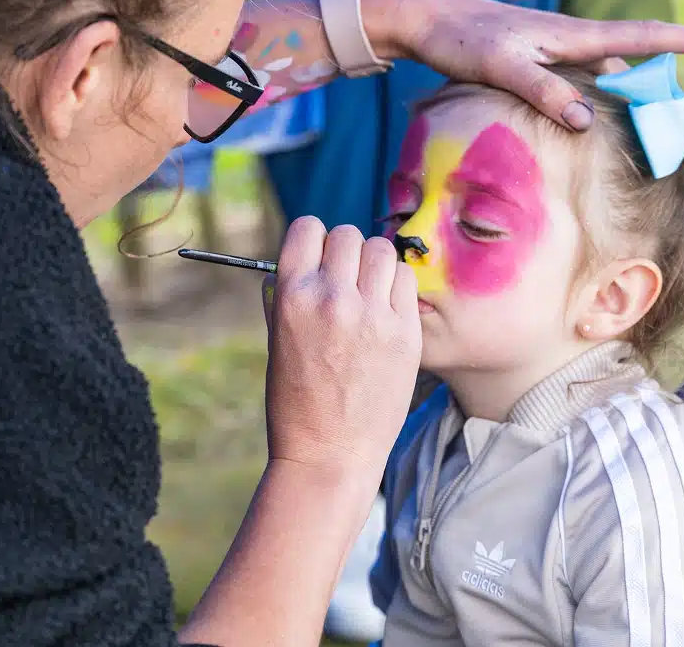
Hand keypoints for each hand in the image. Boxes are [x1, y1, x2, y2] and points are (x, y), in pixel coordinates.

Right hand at [263, 218, 420, 485]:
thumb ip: (289, 293)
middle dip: (344, 250)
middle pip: (347, 234)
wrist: (329, 455)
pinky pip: (406, 279)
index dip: (313, 239)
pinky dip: (396, 285)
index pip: (307, 228)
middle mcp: (332, 298)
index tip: (318, 256)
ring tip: (368, 290)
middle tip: (345, 278)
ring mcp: (373, 315)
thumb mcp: (277, 339)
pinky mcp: (406, 332)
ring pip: (381, 249)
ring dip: (373, 262)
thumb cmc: (296, 401)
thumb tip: (306, 257)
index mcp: (292, 297)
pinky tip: (387, 307)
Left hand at [368, 0, 683, 130]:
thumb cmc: (461, 39)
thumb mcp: (502, 67)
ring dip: (626, 91)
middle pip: (630, 58)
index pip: (642, 35)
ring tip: (644, 124)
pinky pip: (578, 77)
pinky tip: (586, 116)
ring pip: (603, 71)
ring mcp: (551, 48)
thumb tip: (589, 120)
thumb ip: (544, 91)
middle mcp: (568, 39)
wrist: (425, 19)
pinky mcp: (533, 58)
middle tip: (681, 118)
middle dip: (661, 81)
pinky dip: (593, 94)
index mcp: (570, 35)